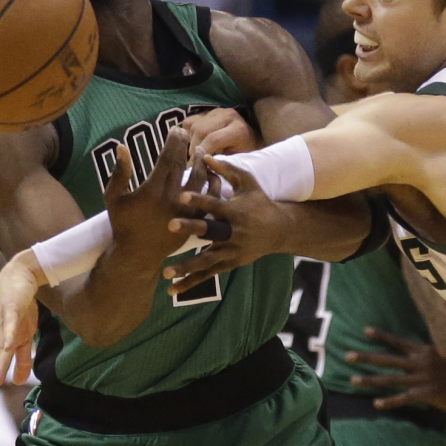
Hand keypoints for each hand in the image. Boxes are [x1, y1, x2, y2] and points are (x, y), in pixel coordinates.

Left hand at [0, 250, 42, 412]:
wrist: (20, 276)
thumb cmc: (20, 308)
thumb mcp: (23, 337)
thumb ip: (22, 359)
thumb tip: (20, 382)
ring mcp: (2, 324)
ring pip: (0, 349)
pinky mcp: (11, 310)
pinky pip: (9, 326)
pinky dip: (8, 338)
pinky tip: (6, 349)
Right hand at [106, 127, 208, 265]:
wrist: (138, 254)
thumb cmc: (123, 224)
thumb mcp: (113, 198)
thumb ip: (119, 172)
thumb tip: (122, 147)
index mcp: (153, 191)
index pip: (168, 158)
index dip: (174, 142)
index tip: (176, 130)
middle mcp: (172, 200)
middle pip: (185, 166)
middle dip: (187, 147)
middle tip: (187, 134)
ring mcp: (188, 211)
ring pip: (202, 181)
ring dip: (203, 164)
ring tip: (202, 153)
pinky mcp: (196, 221)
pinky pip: (211, 199)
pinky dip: (213, 184)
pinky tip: (211, 175)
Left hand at [163, 155, 286, 293]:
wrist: (280, 231)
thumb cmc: (259, 202)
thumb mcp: (248, 182)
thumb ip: (227, 169)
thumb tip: (204, 155)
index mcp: (237, 212)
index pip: (216, 205)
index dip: (200, 200)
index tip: (181, 195)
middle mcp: (234, 233)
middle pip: (211, 232)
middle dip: (191, 230)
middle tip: (170, 226)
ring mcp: (232, 251)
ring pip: (208, 260)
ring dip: (187, 267)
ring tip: (166, 272)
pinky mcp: (230, 263)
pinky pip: (208, 275)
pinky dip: (191, 283)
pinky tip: (172, 289)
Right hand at [182, 108, 262, 157]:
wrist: (252, 136)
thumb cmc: (245, 152)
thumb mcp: (236, 160)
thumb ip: (220, 161)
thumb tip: (201, 164)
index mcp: (238, 129)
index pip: (213, 140)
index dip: (201, 154)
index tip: (194, 167)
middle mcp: (227, 115)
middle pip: (201, 131)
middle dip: (194, 149)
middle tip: (194, 162)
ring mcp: (216, 111)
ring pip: (194, 126)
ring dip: (191, 142)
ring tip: (197, 153)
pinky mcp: (208, 111)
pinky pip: (190, 122)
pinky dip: (189, 134)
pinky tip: (197, 142)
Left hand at [347, 327, 445, 412]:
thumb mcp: (444, 355)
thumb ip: (426, 354)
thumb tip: (412, 352)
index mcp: (424, 350)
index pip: (398, 341)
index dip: (381, 336)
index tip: (364, 331)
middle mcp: (421, 362)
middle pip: (387, 359)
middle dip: (366, 357)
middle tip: (347, 356)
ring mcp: (423, 378)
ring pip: (391, 379)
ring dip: (370, 380)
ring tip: (352, 380)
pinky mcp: (427, 394)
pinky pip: (404, 398)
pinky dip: (389, 401)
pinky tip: (376, 403)